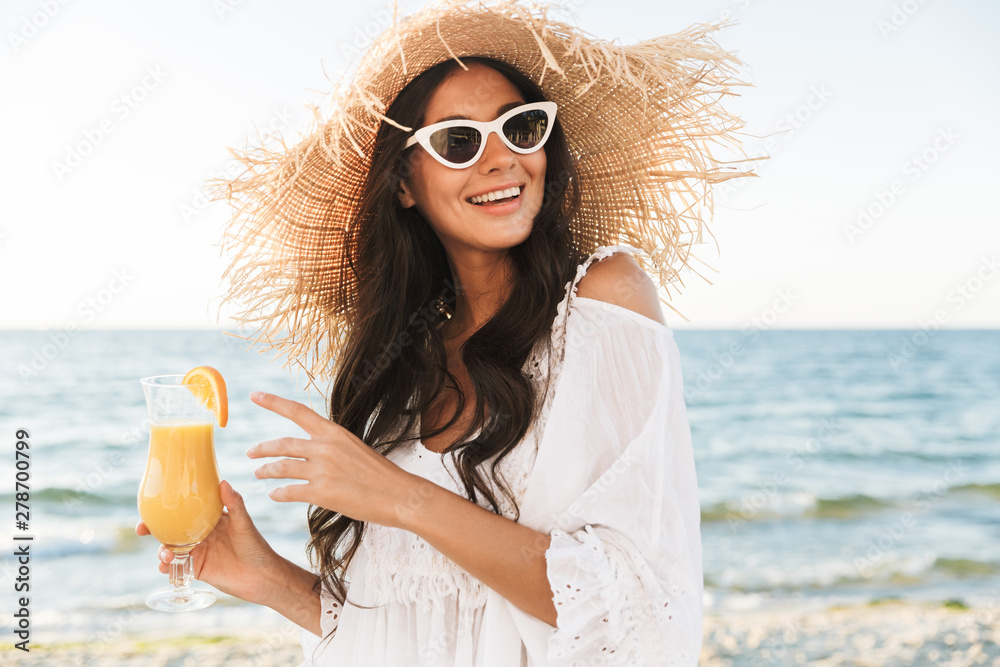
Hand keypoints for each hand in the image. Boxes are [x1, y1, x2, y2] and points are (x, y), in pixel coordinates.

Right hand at [135, 480, 285, 606]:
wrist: (261, 577)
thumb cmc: (256, 547)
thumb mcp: (244, 524)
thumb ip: (234, 504)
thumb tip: (223, 482)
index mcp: (209, 520)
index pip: (184, 511)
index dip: (167, 509)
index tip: (151, 506)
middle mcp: (199, 535)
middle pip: (170, 529)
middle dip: (153, 529)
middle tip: (142, 529)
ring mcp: (196, 552)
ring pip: (169, 548)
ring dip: (160, 550)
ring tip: (164, 554)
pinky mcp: (195, 570)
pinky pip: (175, 567)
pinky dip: (166, 567)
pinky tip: (165, 567)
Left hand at [247, 391, 419, 528]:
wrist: (399, 495)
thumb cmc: (380, 474)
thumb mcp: (355, 449)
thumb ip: (332, 447)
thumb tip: (313, 451)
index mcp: (334, 433)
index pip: (298, 412)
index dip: (273, 402)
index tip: (254, 395)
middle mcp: (325, 447)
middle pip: (283, 444)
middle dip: (263, 448)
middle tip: (251, 452)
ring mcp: (322, 470)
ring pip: (282, 467)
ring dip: (266, 471)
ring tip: (258, 474)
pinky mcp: (322, 493)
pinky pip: (290, 491)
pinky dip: (279, 493)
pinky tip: (274, 495)